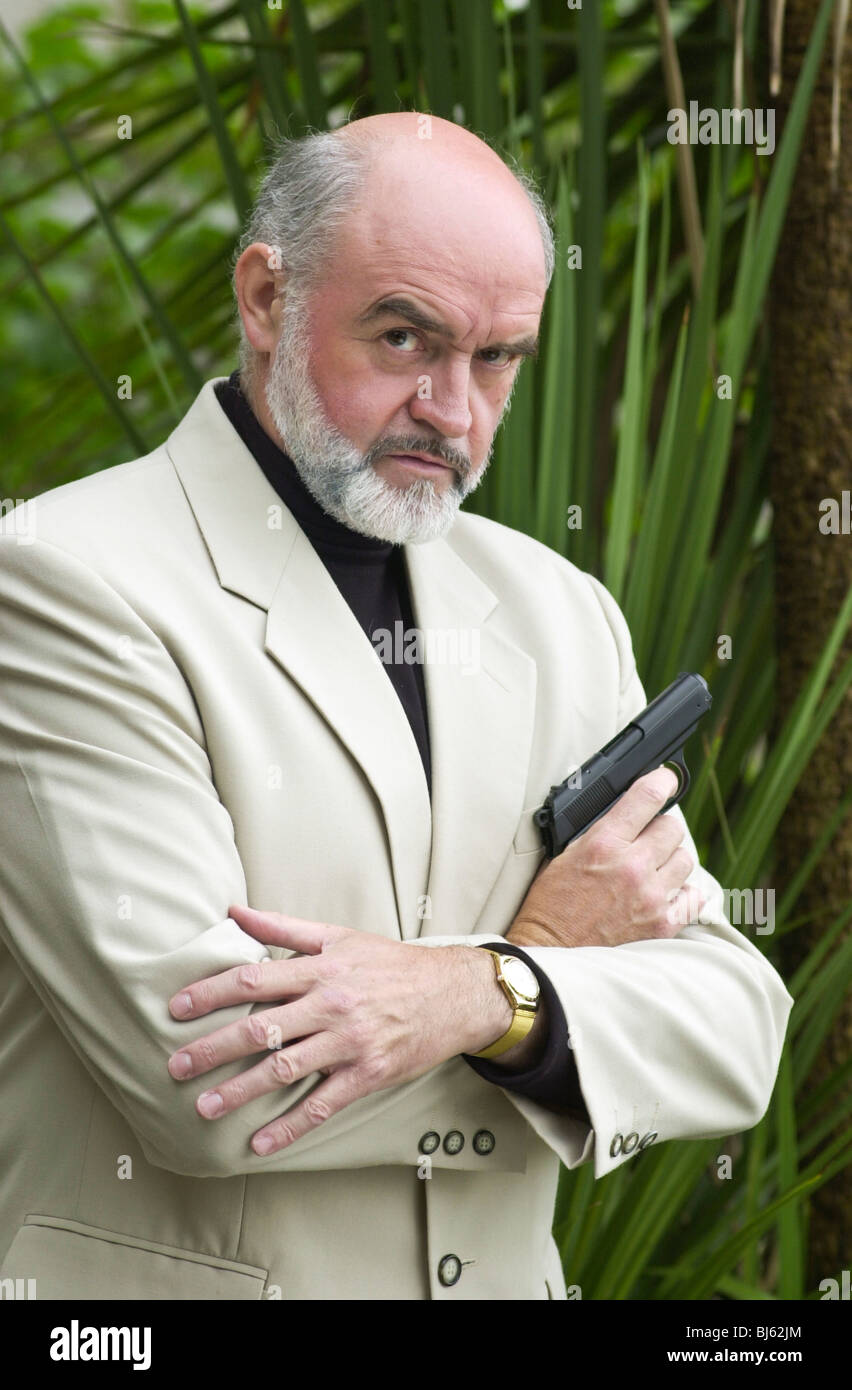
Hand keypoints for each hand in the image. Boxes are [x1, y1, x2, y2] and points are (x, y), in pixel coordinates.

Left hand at [166, 907, 510, 1156]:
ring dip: (240, 1092)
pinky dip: (289, 1126)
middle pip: (261, 1029)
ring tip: (204, 1108)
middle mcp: (331, 1005)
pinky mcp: (367, 1074)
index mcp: (320, 969)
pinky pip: (322, 1104)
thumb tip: (233, 910)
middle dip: (213, 1049)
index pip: (253, 980)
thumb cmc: (389, 963)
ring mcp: (349, 1043)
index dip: (211, 993)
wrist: (452, 993)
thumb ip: (283, 927)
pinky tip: (259, 1144)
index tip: (176, 1008)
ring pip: (285, 1070)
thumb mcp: (338, 936)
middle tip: (175, 1066)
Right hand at [506, 766, 705, 949]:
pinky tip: (666, 892)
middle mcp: (632, 867)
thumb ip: (600, 830)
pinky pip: (693, 897)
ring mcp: (651, 897)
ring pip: (685, 859)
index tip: (667, 779)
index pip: (648, 797)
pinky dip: (683, 892)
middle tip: (647, 836)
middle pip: (672, 827)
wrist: (551, 951)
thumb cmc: (551, 903)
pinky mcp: (661, 924)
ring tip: (654, 867)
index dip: (663, 781)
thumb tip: (627, 809)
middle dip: (660, 827)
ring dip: (671, 859)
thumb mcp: (566, 853)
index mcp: (604, 843)